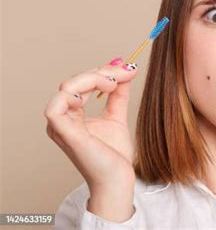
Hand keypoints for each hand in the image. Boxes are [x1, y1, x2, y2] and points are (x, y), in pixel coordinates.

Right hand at [44, 58, 138, 220]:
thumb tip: (126, 70)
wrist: (119, 178)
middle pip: (75, 82)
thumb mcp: (117, 116)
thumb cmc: (114, 154)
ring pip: (67, 88)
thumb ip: (118, 94)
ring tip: (114, 82)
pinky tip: (98, 92)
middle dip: (102, 72)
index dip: (103, 72)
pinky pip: (56, 107)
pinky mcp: (65, 134)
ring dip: (92, 78)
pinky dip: (74, 94)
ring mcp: (61, 127)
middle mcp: (62, 119)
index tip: (128, 68)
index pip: (81, 84)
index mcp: (72, 115)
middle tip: (125, 71)